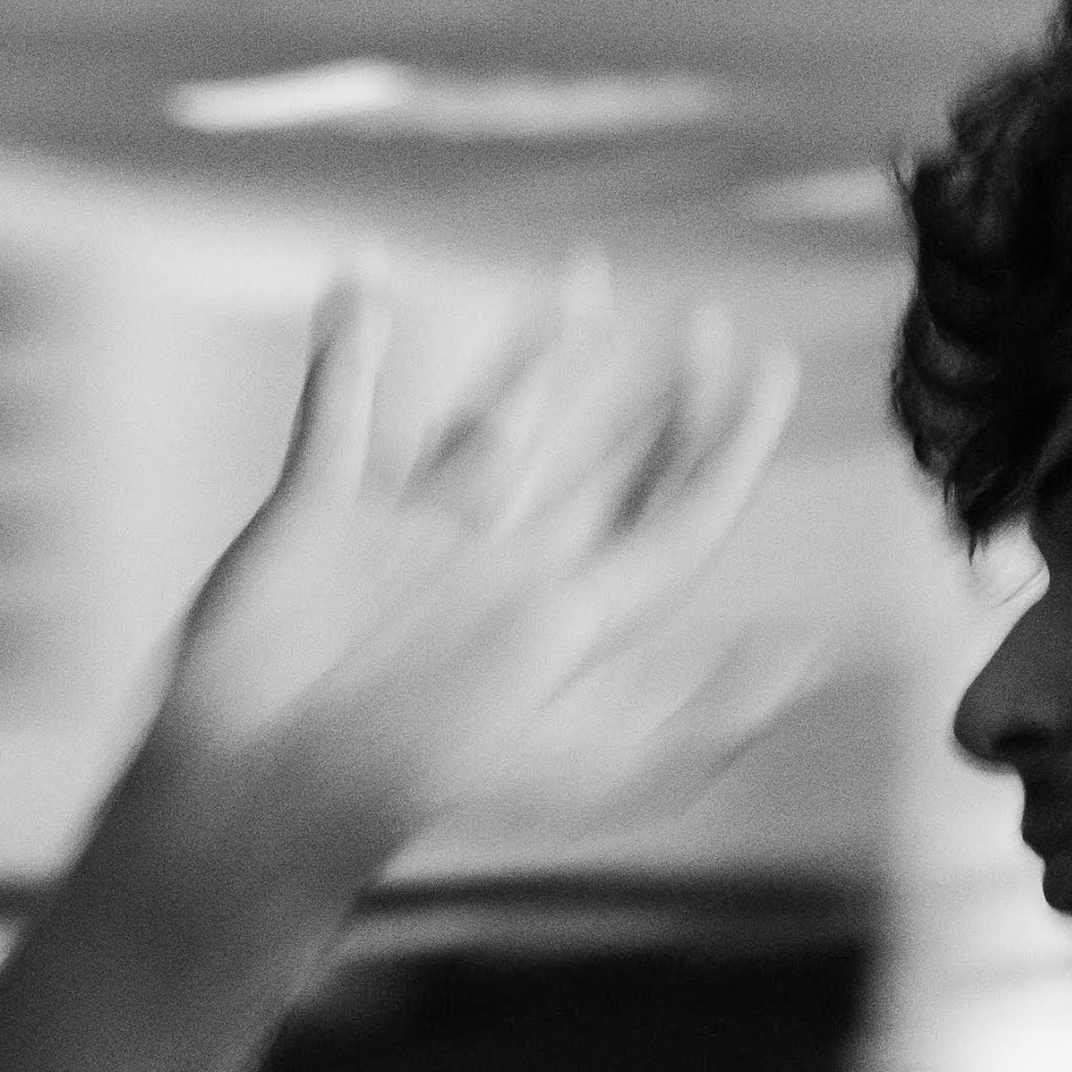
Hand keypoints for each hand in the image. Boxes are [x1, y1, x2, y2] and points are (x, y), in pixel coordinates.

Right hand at [151, 258, 810, 866]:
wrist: (264, 789)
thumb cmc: (416, 779)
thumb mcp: (580, 759)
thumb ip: (696, 715)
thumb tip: (806, 661)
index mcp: (566, 612)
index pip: (673, 514)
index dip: (727, 445)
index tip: (767, 366)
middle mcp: (501, 564)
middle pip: (603, 461)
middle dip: (658, 396)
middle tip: (705, 320)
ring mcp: (411, 534)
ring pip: (495, 420)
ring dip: (539, 356)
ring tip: (585, 282)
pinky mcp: (320, 511)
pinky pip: (341, 409)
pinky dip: (346, 347)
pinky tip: (364, 284)